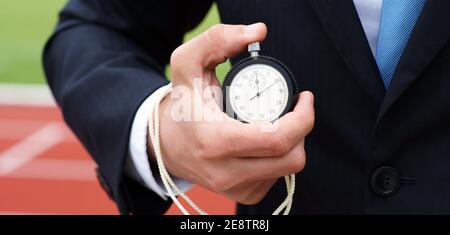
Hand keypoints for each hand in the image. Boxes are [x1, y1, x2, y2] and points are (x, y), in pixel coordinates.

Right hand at [150, 23, 314, 204]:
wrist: (167, 145)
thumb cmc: (181, 106)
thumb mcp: (187, 65)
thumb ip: (217, 40)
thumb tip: (257, 31)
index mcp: (214, 141)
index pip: (277, 139)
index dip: (303, 118)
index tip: (304, 98)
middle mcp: (226, 171)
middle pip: (291, 157)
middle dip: (301, 129)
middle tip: (294, 109)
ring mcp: (235, 187)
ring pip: (288, 168)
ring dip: (292, 143)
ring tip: (278, 124)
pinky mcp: (243, 195)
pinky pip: (277, 177)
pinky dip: (279, 157)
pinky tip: (264, 143)